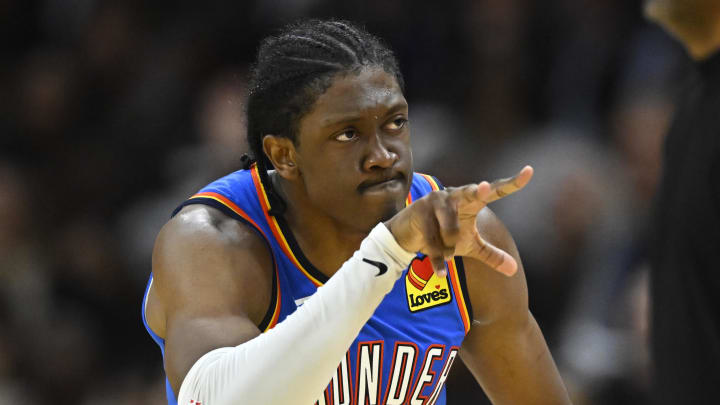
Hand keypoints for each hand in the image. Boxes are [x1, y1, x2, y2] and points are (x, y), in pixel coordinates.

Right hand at [384, 166, 532, 276]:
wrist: (408, 236)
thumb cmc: (443, 235)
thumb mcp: (470, 246)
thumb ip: (491, 255)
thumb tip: (514, 270)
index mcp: (471, 200)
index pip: (495, 191)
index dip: (511, 183)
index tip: (529, 172)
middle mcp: (454, 195)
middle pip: (470, 193)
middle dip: (478, 191)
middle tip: (484, 188)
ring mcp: (436, 201)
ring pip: (450, 230)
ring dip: (449, 248)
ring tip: (447, 255)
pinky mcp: (419, 211)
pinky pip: (433, 240)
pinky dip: (438, 259)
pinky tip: (441, 272)